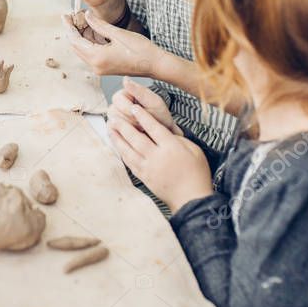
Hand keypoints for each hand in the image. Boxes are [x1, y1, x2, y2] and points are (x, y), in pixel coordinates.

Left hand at [61, 10, 162, 76]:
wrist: (155, 65)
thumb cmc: (141, 50)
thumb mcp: (118, 34)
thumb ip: (99, 25)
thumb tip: (86, 16)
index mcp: (97, 58)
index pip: (75, 41)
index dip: (69, 27)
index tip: (65, 16)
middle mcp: (96, 66)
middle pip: (76, 47)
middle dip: (73, 31)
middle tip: (73, 16)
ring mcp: (100, 69)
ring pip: (83, 50)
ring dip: (81, 36)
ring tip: (82, 20)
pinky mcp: (105, 68)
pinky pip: (91, 54)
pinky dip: (89, 42)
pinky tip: (91, 30)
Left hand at [107, 80, 212, 211]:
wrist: (191, 199)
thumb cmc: (197, 174)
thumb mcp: (195, 150)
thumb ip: (178, 139)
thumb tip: (165, 132)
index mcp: (171, 147)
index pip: (153, 127)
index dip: (142, 116)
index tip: (134, 107)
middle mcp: (157, 157)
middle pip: (136, 138)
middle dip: (124, 126)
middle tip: (114, 117)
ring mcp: (148, 168)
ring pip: (128, 150)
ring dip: (118, 138)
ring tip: (110, 129)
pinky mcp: (144, 177)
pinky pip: (129, 163)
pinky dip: (122, 153)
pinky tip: (117, 146)